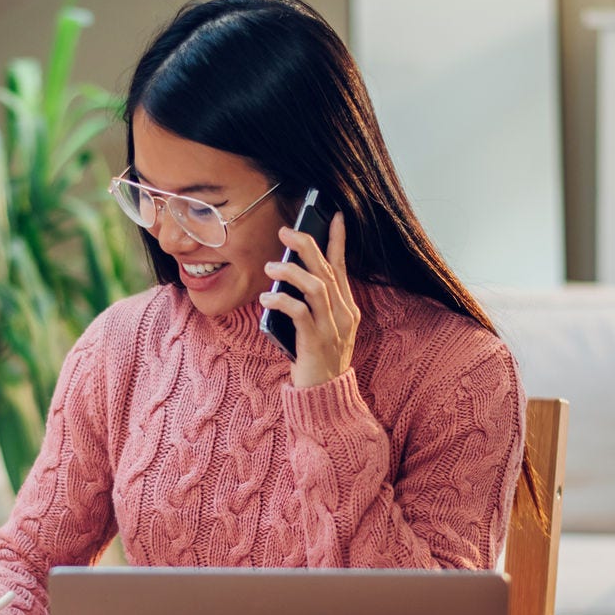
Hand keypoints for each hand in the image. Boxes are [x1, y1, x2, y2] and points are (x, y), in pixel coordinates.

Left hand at [260, 212, 358, 390]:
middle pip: (327, 270)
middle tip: (286, 230)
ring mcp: (332, 328)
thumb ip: (311, 304)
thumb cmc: (317, 360)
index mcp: (348, 308)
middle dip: (307, 246)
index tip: (334, 216)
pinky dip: (282, 300)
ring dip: (292, 271)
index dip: (338, 240)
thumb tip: (288, 275)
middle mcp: (344, 314)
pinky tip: (267, 296)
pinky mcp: (316, 342)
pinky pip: (300, 313)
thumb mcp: (320, 328)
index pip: (343, 267)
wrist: (326, 398)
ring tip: (270, 264)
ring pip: (316, 287)